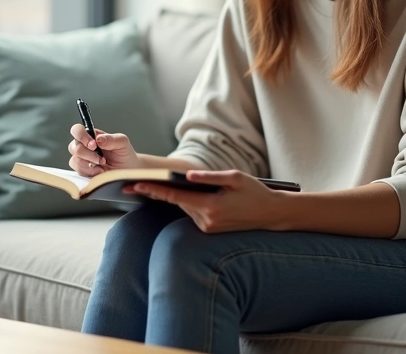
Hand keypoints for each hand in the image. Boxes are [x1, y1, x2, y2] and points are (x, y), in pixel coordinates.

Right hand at [68, 125, 141, 175]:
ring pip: (75, 161)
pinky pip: (79, 172)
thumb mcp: (122, 143)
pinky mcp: (84, 172)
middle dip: (87, 154)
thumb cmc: (124, 154)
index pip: (77, 130)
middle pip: (73, 147)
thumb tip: (98, 139)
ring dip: (89, 165)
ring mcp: (82, 160)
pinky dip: (90, 173)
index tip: (93, 144)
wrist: (128, 171)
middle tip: (102, 159)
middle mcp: (84, 147)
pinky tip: (100, 172)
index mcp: (91, 136)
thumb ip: (111, 139)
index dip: (81, 136)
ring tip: (103, 165)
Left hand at [122, 170, 286, 232]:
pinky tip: (184, 194)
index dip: (154, 190)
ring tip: (157, 185)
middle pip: (177, 202)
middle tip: (134, 183)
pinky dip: (189, 203)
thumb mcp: (235, 177)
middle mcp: (207, 220)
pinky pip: (193, 213)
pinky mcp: (210, 230)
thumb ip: (210, 176)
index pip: (175, 197)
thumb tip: (186, 176)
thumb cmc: (255, 192)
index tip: (135, 185)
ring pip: (185, 207)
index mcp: (211, 207)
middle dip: (159, 192)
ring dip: (178, 197)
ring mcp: (208, 228)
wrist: (271, 214)